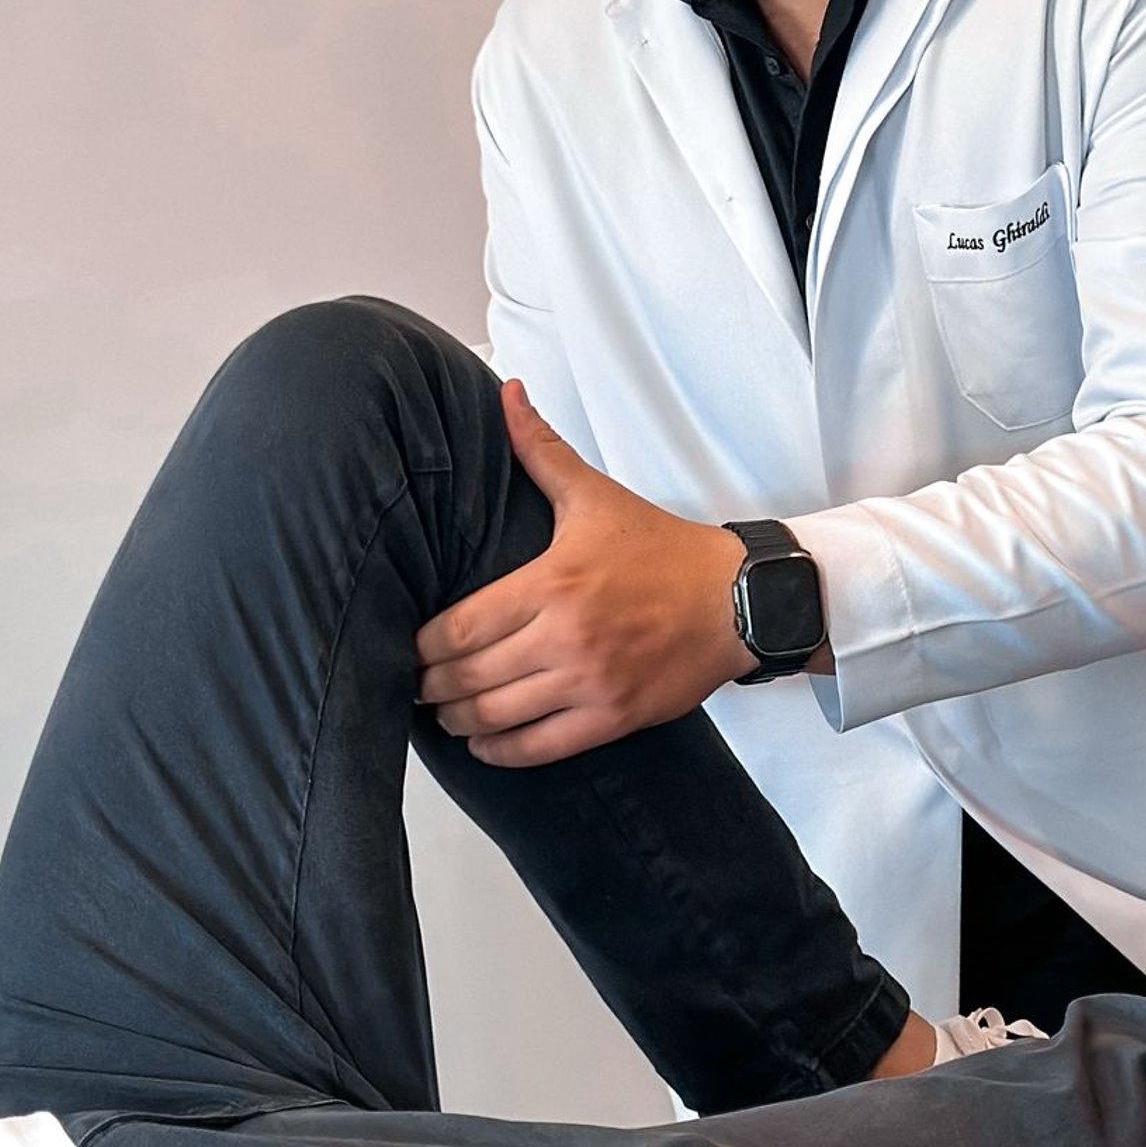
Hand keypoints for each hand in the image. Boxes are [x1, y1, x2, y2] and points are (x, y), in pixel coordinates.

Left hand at [415, 380, 752, 764]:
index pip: (457, 628)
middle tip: (415, 683)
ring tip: (445, 712)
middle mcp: (566, 638)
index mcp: (551, 583)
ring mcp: (590, 683)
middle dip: (429, 686)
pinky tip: (484, 742)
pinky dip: (500, 752)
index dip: (419, 646)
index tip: (407, 647)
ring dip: (457, 721)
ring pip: (495, 718)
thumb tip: (507, 394)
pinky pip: (538, 748)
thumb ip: (541, 450)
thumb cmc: (663, 551)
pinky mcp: (613, 717)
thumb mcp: (596, 496)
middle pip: (466, 678)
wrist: (738, 600)